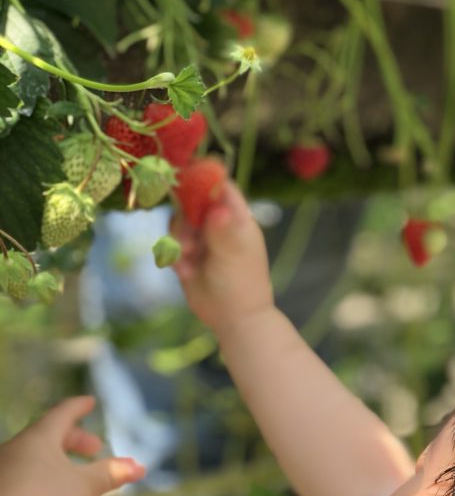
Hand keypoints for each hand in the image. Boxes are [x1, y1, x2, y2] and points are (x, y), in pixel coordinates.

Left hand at [0, 396, 144, 495]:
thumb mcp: (84, 487)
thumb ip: (110, 474)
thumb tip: (138, 467)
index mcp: (36, 439)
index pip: (60, 414)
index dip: (78, 408)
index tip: (89, 402)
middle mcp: (12, 449)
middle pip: (46, 435)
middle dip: (74, 441)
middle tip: (95, 450)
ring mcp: (0, 471)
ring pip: (30, 456)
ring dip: (56, 460)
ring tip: (74, 475)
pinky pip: (19, 474)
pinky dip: (39, 475)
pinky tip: (48, 495)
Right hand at [170, 180, 272, 334]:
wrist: (234, 319)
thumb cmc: (241, 284)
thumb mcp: (233, 254)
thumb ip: (223, 230)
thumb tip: (217, 208)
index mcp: (236, 218)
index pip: (220, 185)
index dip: (203, 177)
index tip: (183, 176)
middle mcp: (219, 223)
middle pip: (192, 200)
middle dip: (184, 218)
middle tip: (188, 241)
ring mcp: (203, 238)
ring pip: (178, 222)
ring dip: (178, 240)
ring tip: (189, 262)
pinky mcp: (188, 254)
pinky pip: (171, 243)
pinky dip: (175, 256)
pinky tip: (186, 273)